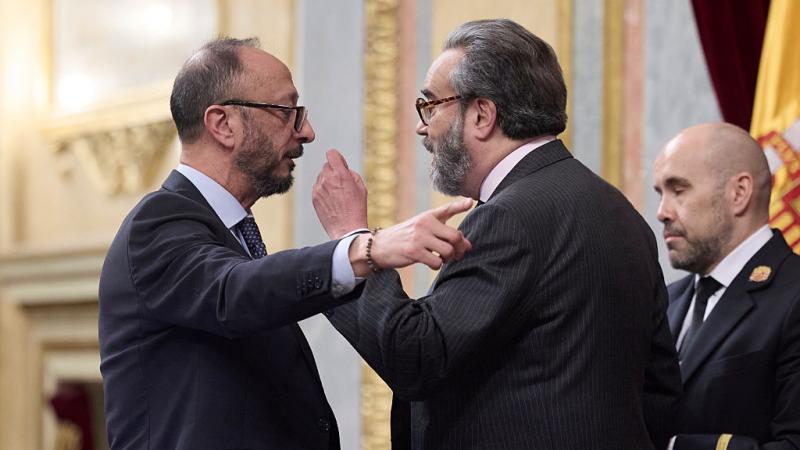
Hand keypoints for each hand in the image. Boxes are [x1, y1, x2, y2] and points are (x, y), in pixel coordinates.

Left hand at [312, 149, 367, 238]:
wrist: (347, 229)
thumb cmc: (357, 208)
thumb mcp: (361, 187)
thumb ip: (349, 172)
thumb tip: (341, 168)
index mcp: (341, 174)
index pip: (331, 154)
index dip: (337, 158)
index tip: (341, 166)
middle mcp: (327, 179)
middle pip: (326, 165)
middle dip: (333, 171)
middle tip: (342, 183)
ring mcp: (318, 189)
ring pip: (321, 177)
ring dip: (328, 181)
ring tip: (337, 195)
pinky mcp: (314, 197)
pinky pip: (317, 187)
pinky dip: (323, 190)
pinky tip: (332, 201)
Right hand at [349, 198, 473, 275]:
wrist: (378, 247)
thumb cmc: (404, 239)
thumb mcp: (421, 229)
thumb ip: (443, 234)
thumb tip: (467, 245)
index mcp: (427, 216)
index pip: (447, 209)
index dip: (460, 206)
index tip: (470, 202)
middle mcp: (425, 224)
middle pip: (455, 236)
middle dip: (459, 249)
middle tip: (456, 255)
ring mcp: (419, 237)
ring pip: (448, 250)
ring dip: (449, 259)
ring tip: (442, 259)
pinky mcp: (414, 252)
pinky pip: (437, 262)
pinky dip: (437, 266)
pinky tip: (430, 263)